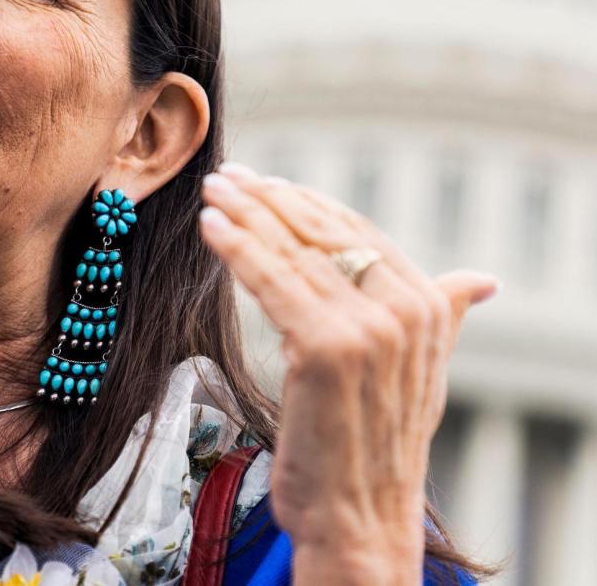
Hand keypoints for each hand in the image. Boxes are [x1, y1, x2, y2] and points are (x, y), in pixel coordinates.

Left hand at [196, 161, 498, 584]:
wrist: (359, 515)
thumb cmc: (374, 444)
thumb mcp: (418, 371)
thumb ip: (442, 314)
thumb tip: (480, 281)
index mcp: (428, 306)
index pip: (358, 233)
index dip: (306, 204)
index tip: (264, 183)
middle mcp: (405, 309)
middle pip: (322, 234)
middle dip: (269, 200)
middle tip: (228, 177)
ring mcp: (368, 327)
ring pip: (292, 252)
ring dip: (245, 215)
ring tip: (213, 192)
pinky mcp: (326, 347)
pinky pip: (272, 282)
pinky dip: (238, 250)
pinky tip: (211, 228)